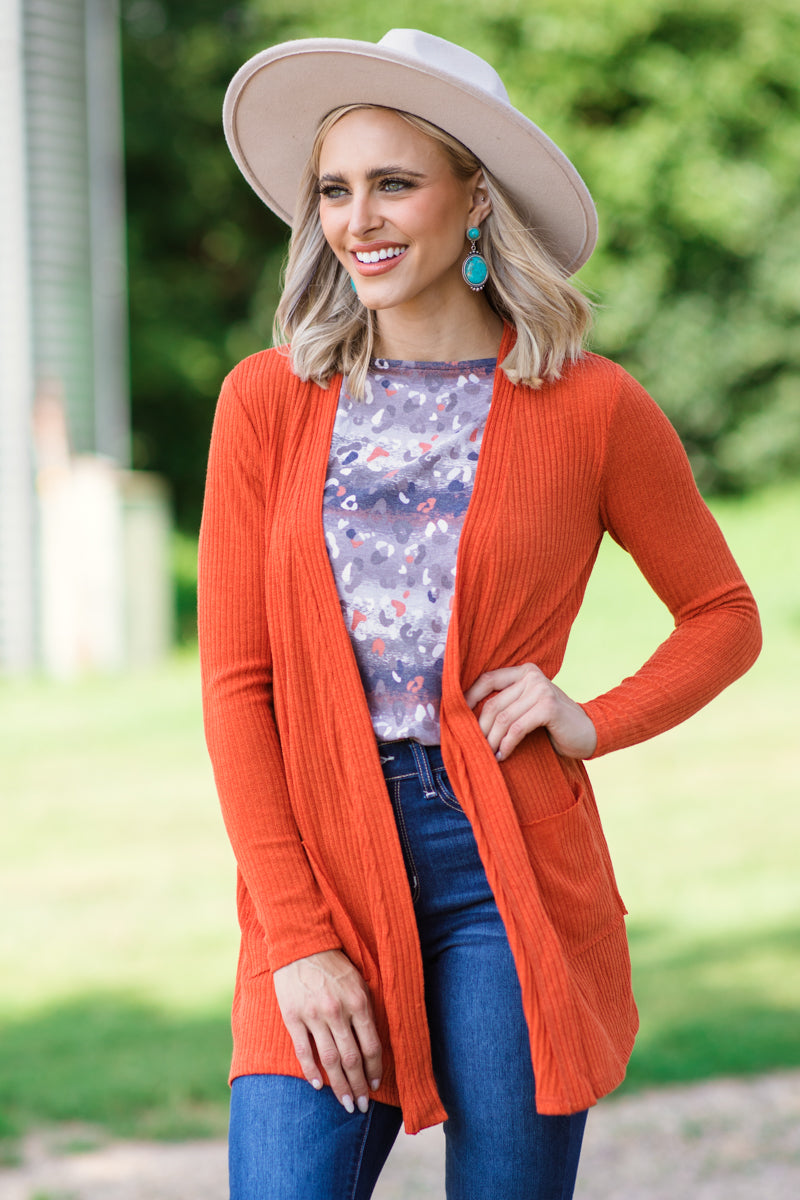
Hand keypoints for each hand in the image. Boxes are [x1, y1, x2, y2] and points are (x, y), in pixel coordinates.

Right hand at [272, 949, 382, 1113]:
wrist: (301, 945)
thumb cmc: (334, 964)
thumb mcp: (358, 981)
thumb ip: (366, 1010)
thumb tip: (374, 1044)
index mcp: (358, 1002)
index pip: (371, 1046)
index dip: (375, 1070)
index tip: (376, 1086)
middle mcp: (337, 1011)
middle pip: (352, 1059)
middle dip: (359, 1086)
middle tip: (361, 1106)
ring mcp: (313, 1016)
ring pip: (329, 1060)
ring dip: (339, 1086)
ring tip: (345, 1104)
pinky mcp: (293, 1017)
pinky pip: (304, 1051)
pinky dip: (311, 1071)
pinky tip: (318, 1086)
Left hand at [464, 663, 596, 760]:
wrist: (589, 732)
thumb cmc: (554, 723)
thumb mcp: (529, 706)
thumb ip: (509, 702)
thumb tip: (469, 715)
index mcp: (525, 671)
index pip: (488, 679)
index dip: (470, 697)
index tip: (457, 717)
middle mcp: (532, 676)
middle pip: (494, 704)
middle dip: (481, 729)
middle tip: (475, 747)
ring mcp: (541, 690)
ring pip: (503, 718)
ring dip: (492, 741)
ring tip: (489, 755)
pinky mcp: (548, 708)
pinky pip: (517, 729)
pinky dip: (507, 745)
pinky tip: (503, 756)